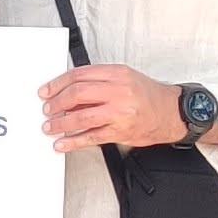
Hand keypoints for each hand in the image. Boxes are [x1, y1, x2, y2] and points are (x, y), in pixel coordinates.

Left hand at [39, 64, 187, 149]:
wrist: (171, 112)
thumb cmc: (147, 95)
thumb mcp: (123, 79)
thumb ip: (97, 83)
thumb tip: (68, 93)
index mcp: (117, 74)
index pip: (79, 75)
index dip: (57, 83)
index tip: (46, 91)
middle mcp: (118, 91)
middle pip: (77, 93)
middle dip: (56, 102)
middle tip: (47, 108)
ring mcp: (120, 112)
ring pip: (82, 116)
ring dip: (61, 123)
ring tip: (50, 126)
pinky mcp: (120, 131)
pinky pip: (91, 137)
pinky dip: (73, 141)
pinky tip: (62, 143)